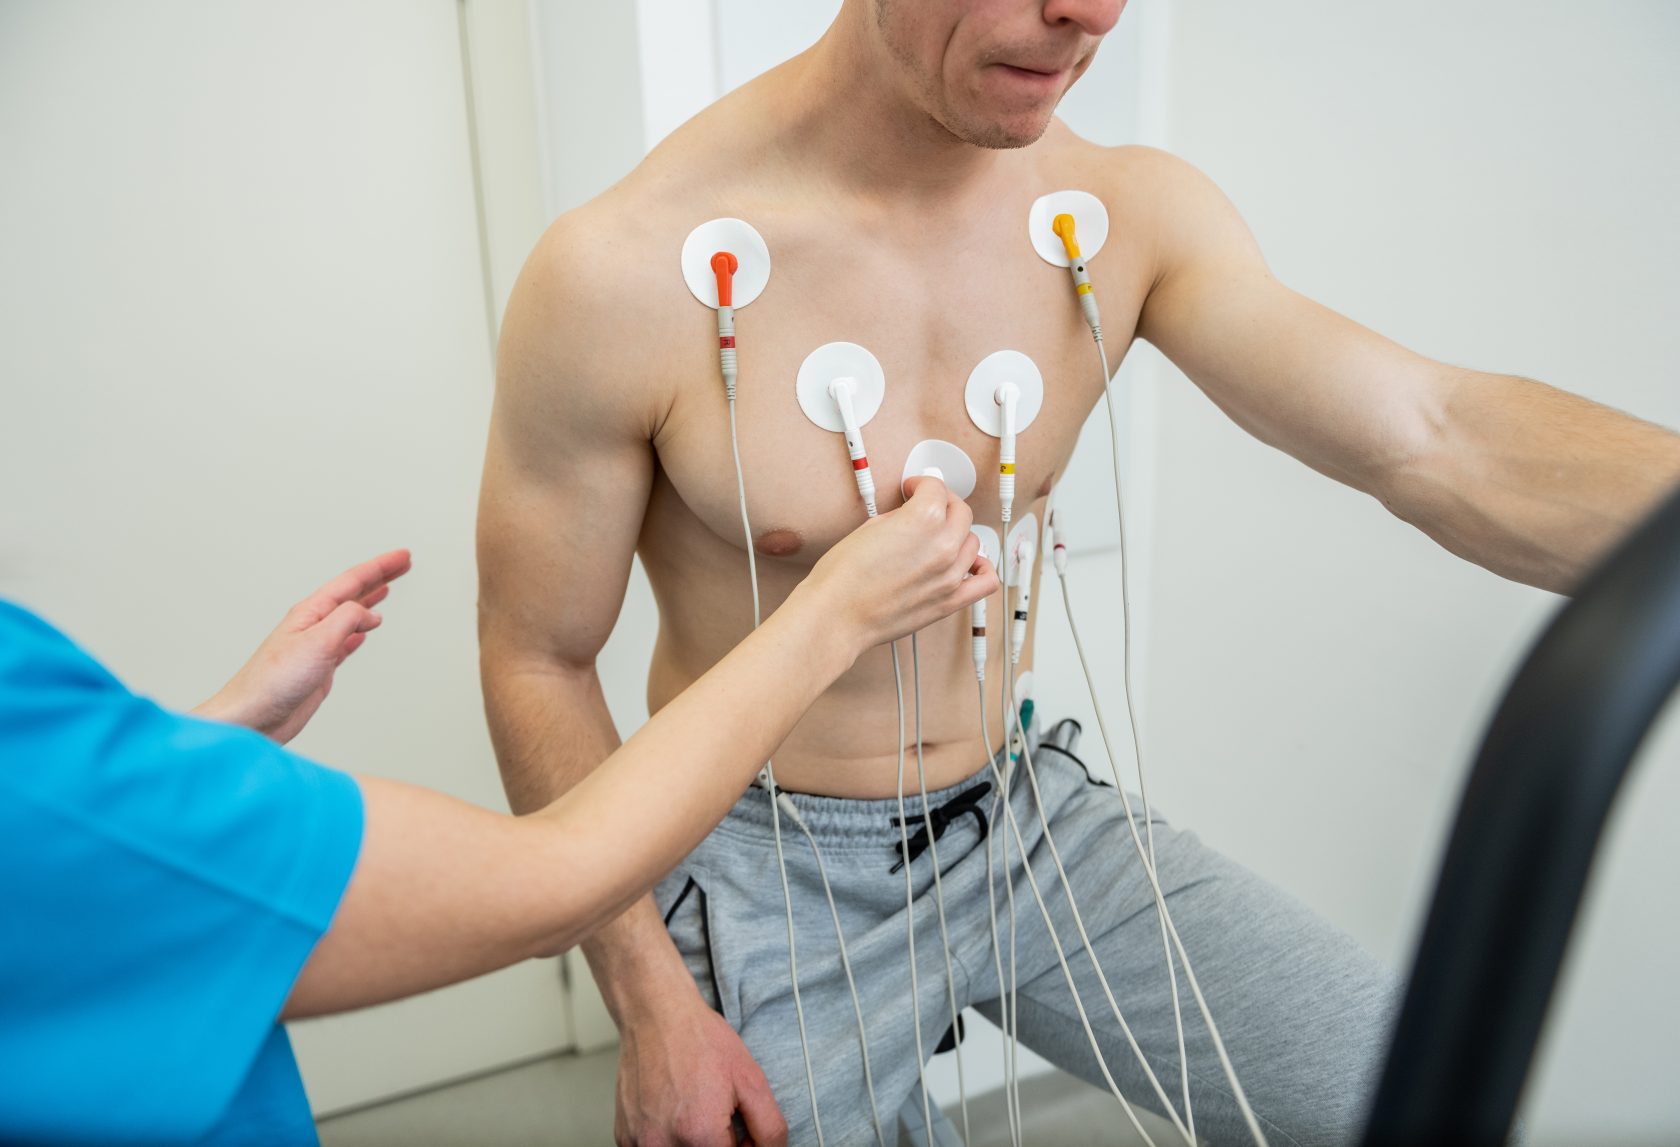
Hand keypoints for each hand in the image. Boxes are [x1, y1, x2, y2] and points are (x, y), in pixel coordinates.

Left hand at [193, 549, 411, 743]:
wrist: (253, 717)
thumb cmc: (273, 681)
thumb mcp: (317, 641)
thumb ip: (347, 620)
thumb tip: (371, 614)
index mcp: (311, 612)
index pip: (352, 581)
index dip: (380, 567)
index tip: (403, 556)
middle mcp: (314, 624)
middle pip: (353, 593)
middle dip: (379, 577)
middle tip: (403, 564)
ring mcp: (317, 645)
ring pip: (351, 615)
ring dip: (370, 601)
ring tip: (387, 589)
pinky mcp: (320, 667)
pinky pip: (346, 641)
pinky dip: (360, 632)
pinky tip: (365, 631)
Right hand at [614, 995, 785, 1146]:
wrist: (657, 1015)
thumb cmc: (699, 1040)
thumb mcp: (751, 1079)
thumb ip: (768, 1128)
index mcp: (700, 1134)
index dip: (742, 1146)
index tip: (739, 1129)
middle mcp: (664, 1144)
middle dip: (717, 1143)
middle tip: (717, 1115)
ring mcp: (640, 1142)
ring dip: (692, 1142)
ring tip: (693, 1109)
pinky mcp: (625, 1137)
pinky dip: (668, 1139)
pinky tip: (672, 1111)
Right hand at [799, 476, 997, 651]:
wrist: (837, 615)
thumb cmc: (843, 577)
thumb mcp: (869, 527)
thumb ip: (900, 517)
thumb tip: (911, 517)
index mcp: (923, 520)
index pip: (936, 488)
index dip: (921, 484)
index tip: (914, 489)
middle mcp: (943, 546)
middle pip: (961, 512)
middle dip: (944, 504)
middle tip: (929, 507)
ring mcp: (950, 575)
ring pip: (973, 542)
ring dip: (958, 534)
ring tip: (941, 537)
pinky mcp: (950, 601)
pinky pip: (986, 581)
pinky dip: (983, 568)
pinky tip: (970, 563)